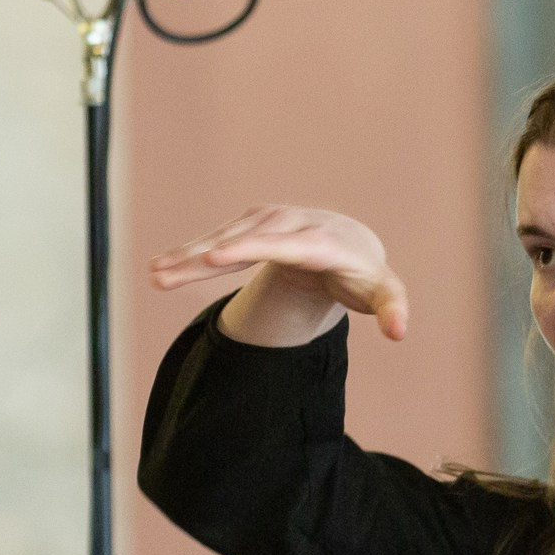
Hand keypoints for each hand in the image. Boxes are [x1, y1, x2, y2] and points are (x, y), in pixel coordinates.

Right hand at [149, 205, 410, 342]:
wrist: (352, 242)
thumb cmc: (365, 274)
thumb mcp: (385, 291)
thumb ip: (393, 309)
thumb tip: (399, 333)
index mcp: (321, 241)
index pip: (283, 244)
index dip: (249, 248)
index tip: (217, 257)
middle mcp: (290, 224)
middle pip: (243, 239)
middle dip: (204, 255)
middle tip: (168, 272)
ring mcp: (269, 221)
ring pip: (224, 236)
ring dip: (188, 254)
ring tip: (155, 274)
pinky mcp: (253, 224)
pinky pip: (219, 238)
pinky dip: (191, 251)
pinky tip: (161, 265)